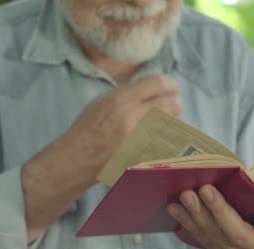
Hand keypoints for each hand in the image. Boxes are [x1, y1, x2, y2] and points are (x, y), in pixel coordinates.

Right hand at [61, 75, 181, 174]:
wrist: (78, 158)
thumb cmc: (87, 127)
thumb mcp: (102, 100)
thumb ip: (128, 91)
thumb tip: (151, 87)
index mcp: (121, 100)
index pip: (158, 84)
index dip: (170, 84)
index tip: (172, 88)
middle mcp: (132, 118)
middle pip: (170, 104)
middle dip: (175, 103)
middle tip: (174, 104)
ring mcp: (139, 140)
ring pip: (170, 125)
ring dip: (171, 121)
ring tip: (165, 121)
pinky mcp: (142, 156)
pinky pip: (164, 144)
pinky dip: (165, 139)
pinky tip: (160, 138)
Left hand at [167, 177, 253, 248]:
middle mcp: (251, 245)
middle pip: (234, 231)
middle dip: (219, 211)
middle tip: (206, 190)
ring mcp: (229, 248)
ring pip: (211, 232)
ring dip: (195, 213)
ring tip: (185, 194)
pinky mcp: (213, 246)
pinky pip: (197, 233)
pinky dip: (183, 219)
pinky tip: (172, 204)